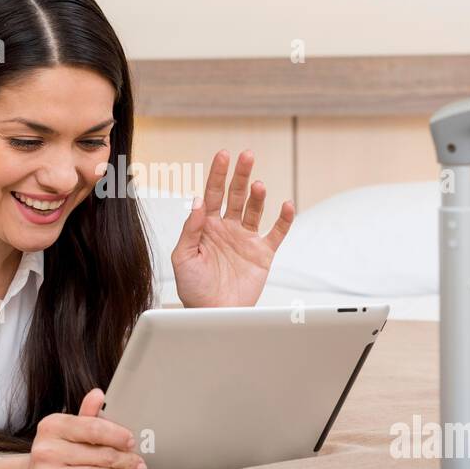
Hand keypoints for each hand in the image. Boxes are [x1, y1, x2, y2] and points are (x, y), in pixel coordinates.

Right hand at [21, 388, 145, 468]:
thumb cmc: (57, 455)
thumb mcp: (68, 431)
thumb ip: (86, 415)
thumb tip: (98, 394)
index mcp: (51, 427)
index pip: (93, 428)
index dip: (118, 435)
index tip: (132, 441)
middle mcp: (46, 451)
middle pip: (102, 455)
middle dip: (127, 460)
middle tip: (140, 464)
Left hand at [171, 149, 294, 307]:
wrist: (211, 314)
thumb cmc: (193, 288)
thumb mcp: (182, 257)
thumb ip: (190, 229)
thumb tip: (196, 201)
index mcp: (206, 226)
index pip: (212, 193)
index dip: (217, 174)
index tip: (224, 155)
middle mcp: (227, 228)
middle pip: (236, 195)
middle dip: (241, 175)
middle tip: (247, 155)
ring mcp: (246, 239)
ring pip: (255, 210)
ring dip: (258, 197)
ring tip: (258, 186)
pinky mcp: (263, 253)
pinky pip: (276, 233)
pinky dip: (284, 220)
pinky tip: (287, 205)